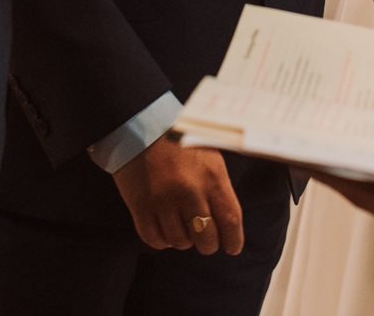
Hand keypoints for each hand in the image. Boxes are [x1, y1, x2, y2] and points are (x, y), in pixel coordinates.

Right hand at [112, 137, 243, 254]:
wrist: (140, 125)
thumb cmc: (179, 141)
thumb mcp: (209, 156)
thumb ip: (219, 187)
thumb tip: (228, 222)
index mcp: (212, 176)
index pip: (230, 220)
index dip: (233, 240)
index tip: (232, 248)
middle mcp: (189, 191)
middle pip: (206, 238)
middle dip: (208, 244)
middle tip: (205, 240)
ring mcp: (163, 200)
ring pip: (180, 242)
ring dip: (184, 240)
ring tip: (182, 228)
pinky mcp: (140, 206)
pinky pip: (154, 239)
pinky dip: (162, 241)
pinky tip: (165, 231)